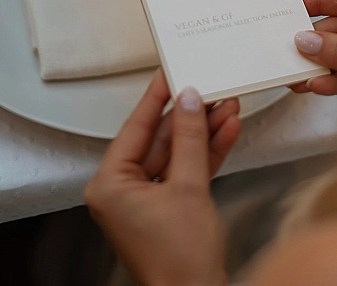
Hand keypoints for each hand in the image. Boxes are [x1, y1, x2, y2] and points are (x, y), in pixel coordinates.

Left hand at [85, 69, 240, 285]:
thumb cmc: (179, 264)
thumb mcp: (189, 188)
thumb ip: (190, 139)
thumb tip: (189, 101)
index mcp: (110, 184)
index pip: (135, 127)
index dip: (156, 97)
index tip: (170, 71)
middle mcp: (122, 190)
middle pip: (158, 138)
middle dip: (190, 116)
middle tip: (209, 88)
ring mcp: (145, 199)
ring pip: (176, 153)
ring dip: (203, 131)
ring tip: (226, 106)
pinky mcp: (168, 207)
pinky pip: (185, 170)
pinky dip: (206, 153)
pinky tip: (226, 131)